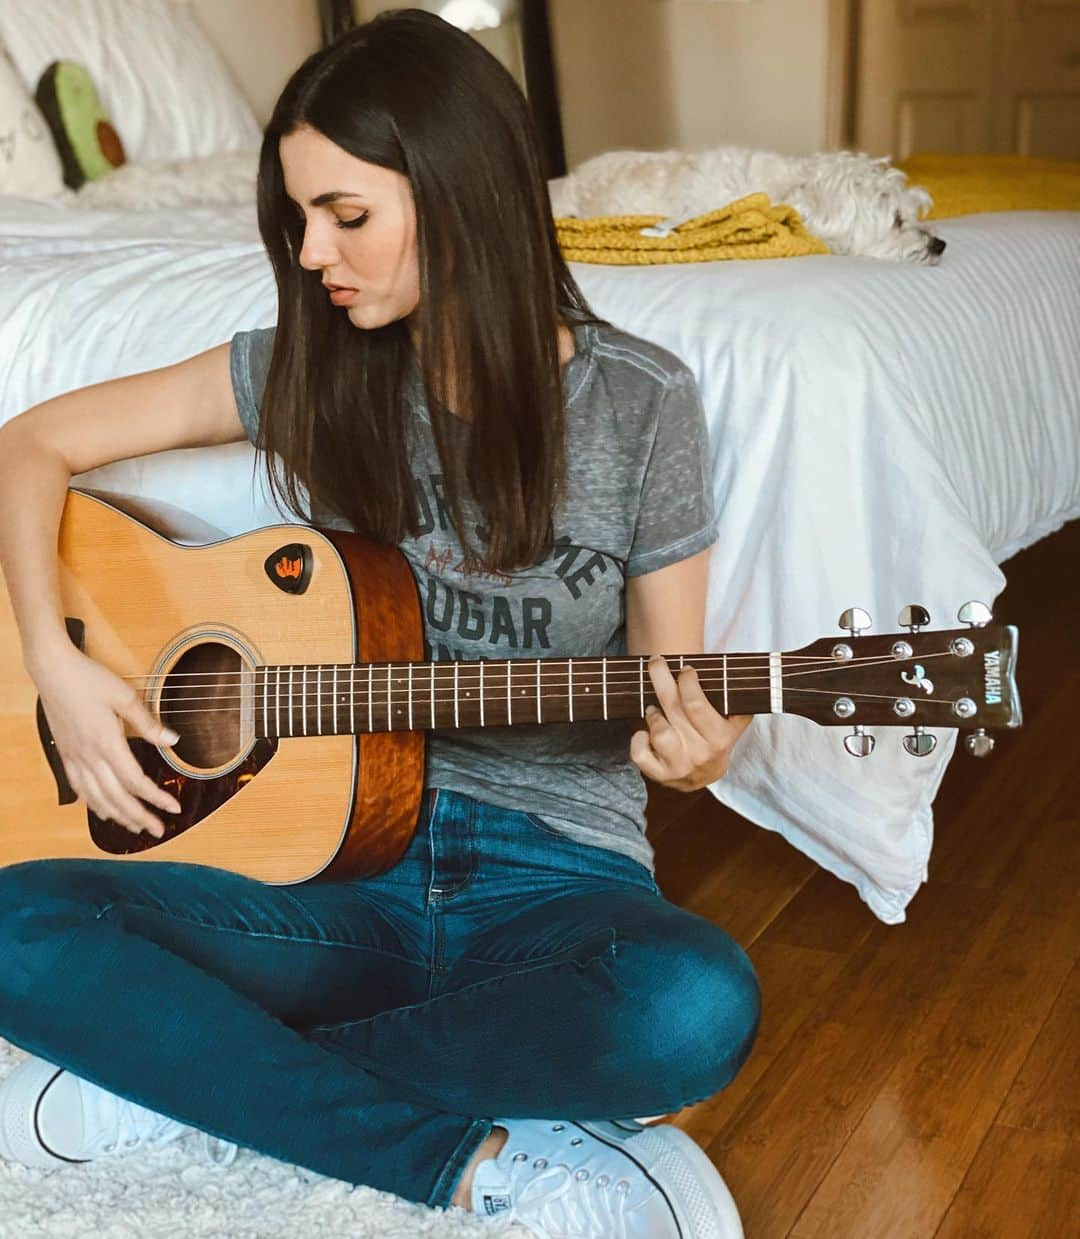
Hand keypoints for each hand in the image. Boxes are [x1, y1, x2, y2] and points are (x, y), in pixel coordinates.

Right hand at [31, 646, 182, 836]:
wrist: (53, 670)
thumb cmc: (89, 679)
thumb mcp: (125, 696)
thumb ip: (148, 723)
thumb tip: (173, 741)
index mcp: (107, 742)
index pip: (136, 781)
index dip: (156, 798)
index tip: (173, 808)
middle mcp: (89, 755)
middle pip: (117, 797)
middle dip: (139, 817)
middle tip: (158, 830)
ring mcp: (75, 757)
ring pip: (96, 797)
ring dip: (117, 815)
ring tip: (135, 827)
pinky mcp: (65, 754)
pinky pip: (79, 787)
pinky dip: (92, 804)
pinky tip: (102, 810)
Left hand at [629, 654, 751, 791]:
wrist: (706, 776)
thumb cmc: (716, 739)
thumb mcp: (734, 722)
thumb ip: (737, 701)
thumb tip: (735, 673)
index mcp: (719, 738)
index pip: (696, 704)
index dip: (687, 682)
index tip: (685, 669)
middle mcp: (699, 753)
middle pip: (673, 709)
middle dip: (661, 678)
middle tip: (656, 662)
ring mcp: (678, 766)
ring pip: (658, 731)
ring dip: (654, 715)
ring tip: (655, 709)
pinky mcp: (659, 775)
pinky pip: (640, 755)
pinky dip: (638, 740)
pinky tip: (644, 732)